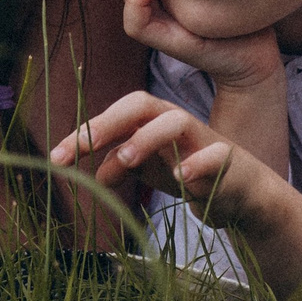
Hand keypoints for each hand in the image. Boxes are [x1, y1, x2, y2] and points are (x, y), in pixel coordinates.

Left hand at [50, 92, 290, 232]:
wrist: (245, 196)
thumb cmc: (193, 175)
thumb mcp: (151, 170)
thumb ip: (121, 165)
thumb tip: (93, 173)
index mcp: (155, 122)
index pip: (116, 116)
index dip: (86, 132)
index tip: (56, 157)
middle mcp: (178, 124)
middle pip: (142, 104)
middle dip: (108, 123)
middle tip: (80, 149)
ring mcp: (206, 140)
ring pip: (177, 121)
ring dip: (147, 138)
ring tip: (125, 160)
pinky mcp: (233, 163)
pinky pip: (218, 155)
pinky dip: (199, 163)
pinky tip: (181, 177)